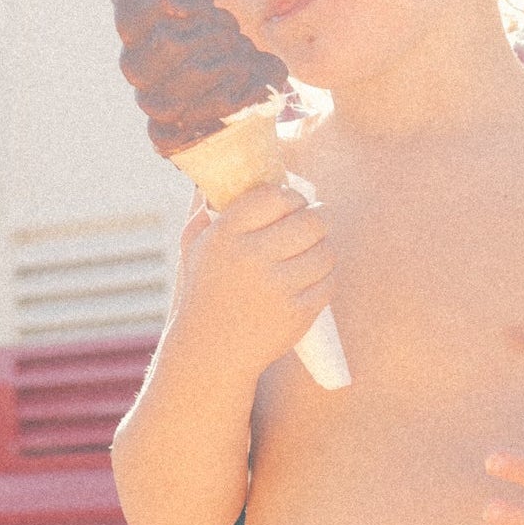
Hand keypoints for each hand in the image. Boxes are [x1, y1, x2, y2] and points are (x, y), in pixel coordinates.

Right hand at [173, 181, 335, 377]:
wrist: (211, 350)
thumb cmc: (204, 292)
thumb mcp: (194, 246)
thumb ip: (205, 209)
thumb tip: (216, 174)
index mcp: (227, 235)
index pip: (276, 196)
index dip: (291, 197)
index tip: (292, 203)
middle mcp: (252, 257)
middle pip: (311, 221)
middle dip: (319, 217)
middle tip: (316, 220)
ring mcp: (278, 287)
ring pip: (326, 251)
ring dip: (325, 247)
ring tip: (314, 249)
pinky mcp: (298, 313)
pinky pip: (329, 281)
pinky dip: (326, 276)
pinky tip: (313, 276)